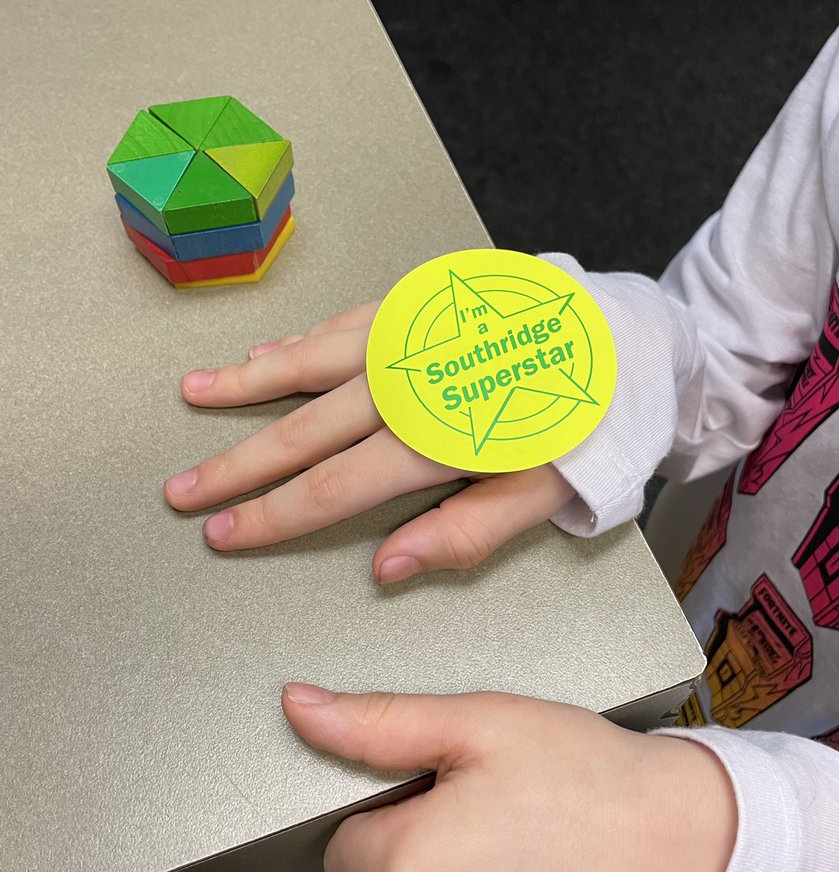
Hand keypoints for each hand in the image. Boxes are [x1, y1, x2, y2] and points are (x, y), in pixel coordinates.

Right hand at [164, 302, 574, 579]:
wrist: (624, 333)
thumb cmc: (587, 421)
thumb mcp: (546, 494)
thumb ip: (465, 532)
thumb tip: (384, 567)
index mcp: (434, 438)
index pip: (331, 489)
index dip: (270, 515)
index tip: (221, 532)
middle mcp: (406, 382)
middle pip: (302, 430)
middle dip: (236, 464)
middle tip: (181, 488)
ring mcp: (407, 335)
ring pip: (308, 363)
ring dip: (248, 383)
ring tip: (195, 395)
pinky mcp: (418, 303)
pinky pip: (342, 323)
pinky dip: (299, 341)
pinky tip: (267, 351)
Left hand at [281, 685, 737, 871]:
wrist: (697, 847)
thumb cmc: (592, 777)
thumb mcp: (480, 722)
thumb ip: (378, 722)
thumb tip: (300, 708)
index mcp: (413, 870)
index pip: (343, 850)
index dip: (389, 815)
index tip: (441, 795)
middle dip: (426, 854)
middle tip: (495, 811)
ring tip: (530, 848)